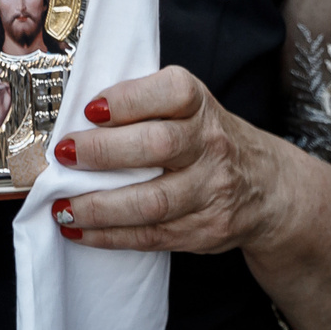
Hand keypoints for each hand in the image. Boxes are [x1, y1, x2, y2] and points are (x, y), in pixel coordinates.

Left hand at [47, 67, 282, 253]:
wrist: (268, 189)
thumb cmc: (208, 142)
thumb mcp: (190, 109)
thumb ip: (143, 106)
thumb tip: (72, 118)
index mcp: (200, 107)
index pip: (171, 93)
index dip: (127, 100)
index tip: (90, 109)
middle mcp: (211, 146)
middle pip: (158, 146)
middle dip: (103, 152)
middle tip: (64, 156)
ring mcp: (212, 192)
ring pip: (152, 202)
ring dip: (99, 206)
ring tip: (62, 208)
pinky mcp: (206, 230)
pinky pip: (152, 236)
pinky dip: (109, 235)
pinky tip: (80, 230)